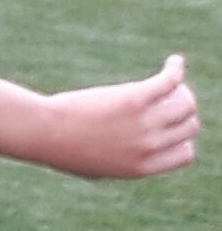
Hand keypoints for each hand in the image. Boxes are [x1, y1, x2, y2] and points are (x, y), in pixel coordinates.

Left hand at [38, 55, 197, 177]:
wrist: (42, 133)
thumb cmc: (60, 149)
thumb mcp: (95, 167)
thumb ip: (123, 162)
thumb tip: (140, 154)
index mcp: (141, 168)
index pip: (185, 154)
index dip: (181, 140)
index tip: (170, 129)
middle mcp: (148, 147)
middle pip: (188, 126)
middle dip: (182, 114)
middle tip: (169, 100)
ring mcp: (144, 123)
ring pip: (186, 103)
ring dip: (182, 92)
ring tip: (171, 83)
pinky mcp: (135, 98)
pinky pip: (170, 81)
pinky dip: (175, 69)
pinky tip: (173, 63)